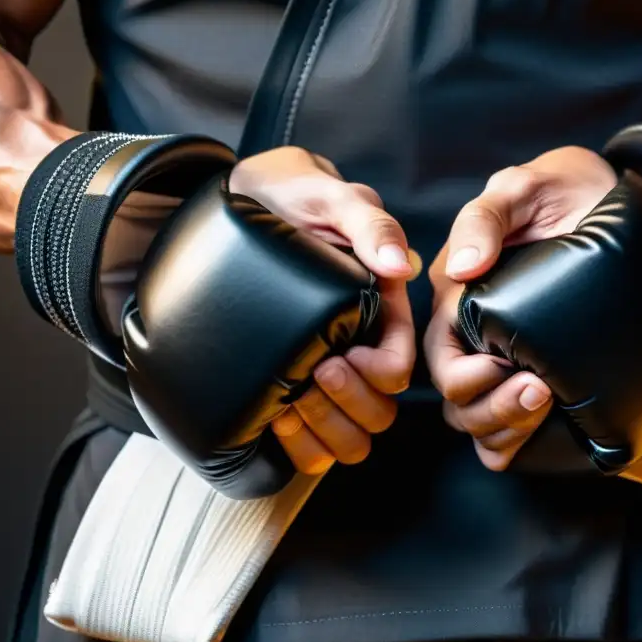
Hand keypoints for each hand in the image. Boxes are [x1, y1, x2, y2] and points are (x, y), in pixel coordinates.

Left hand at [230, 147, 419, 474]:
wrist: (243, 202)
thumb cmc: (292, 195)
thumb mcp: (330, 197)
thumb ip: (370, 225)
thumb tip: (399, 267)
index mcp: (381, 309)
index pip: (399, 366)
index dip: (376, 374)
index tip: (334, 356)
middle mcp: (360, 346)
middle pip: (380, 410)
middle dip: (346, 405)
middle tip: (306, 378)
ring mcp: (327, 370)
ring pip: (352, 436)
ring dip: (323, 430)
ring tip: (286, 402)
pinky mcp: (292, 387)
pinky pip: (312, 445)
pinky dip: (298, 445)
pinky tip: (272, 419)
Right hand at [424, 146, 617, 470]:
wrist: (605, 198)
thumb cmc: (560, 189)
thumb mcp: (521, 187)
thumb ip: (484, 218)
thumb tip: (465, 268)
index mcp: (457, 297)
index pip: (441, 358)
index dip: (468, 378)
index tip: (513, 369)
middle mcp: (472, 334)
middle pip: (459, 401)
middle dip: (493, 409)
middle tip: (541, 392)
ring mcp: (503, 357)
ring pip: (479, 423)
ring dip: (505, 430)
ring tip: (548, 404)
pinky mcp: (534, 372)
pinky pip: (508, 429)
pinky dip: (514, 443)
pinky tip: (544, 429)